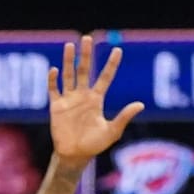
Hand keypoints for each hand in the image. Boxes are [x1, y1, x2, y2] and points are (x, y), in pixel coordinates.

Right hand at [48, 36, 144, 166]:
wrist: (74, 155)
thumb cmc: (94, 145)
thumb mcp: (112, 131)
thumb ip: (124, 117)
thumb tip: (141, 104)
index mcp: (96, 99)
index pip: (105, 77)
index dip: (111, 64)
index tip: (118, 50)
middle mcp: (82, 95)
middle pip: (84, 70)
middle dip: (86, 54)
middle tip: (87, 38)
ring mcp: (69, 99)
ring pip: (68, 75)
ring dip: (69, 60)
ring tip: (70, 45)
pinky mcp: (56, 107)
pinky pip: (54, 90)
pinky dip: (53, 80)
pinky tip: (55, 69)